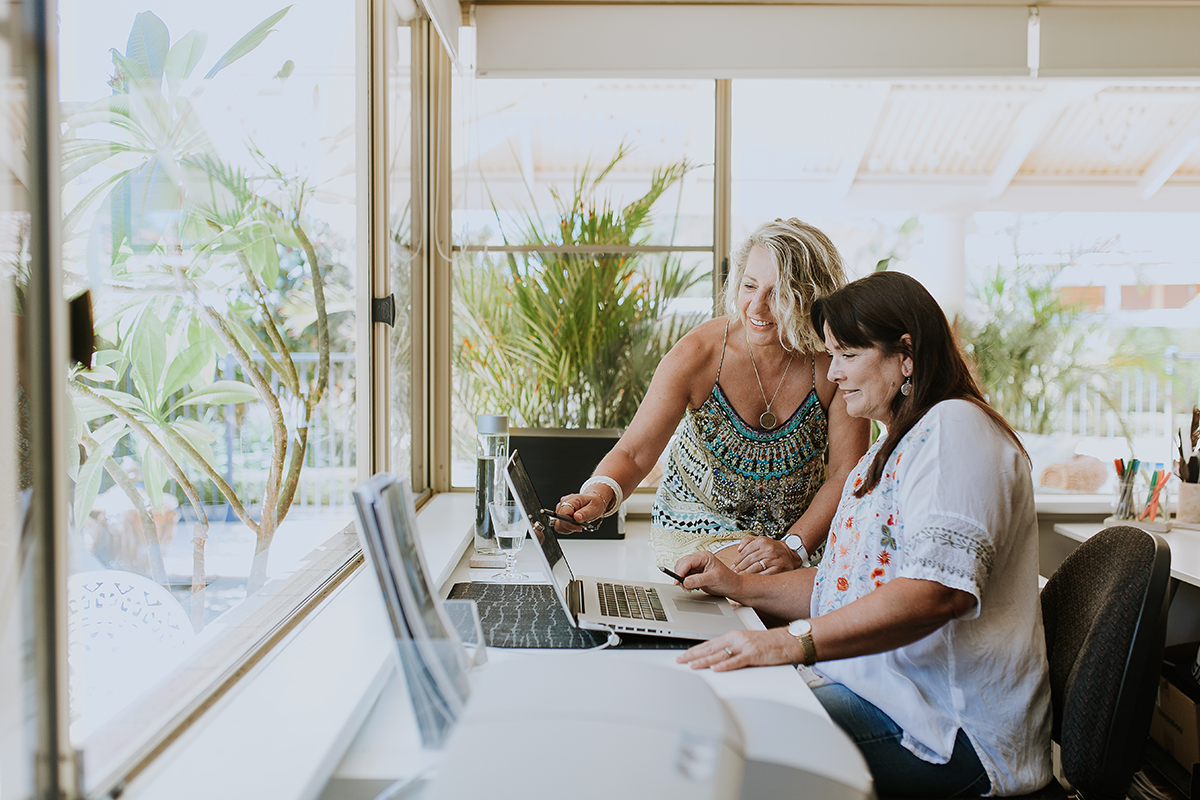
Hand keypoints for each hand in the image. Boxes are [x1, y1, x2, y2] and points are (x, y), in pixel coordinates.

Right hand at [551, 492, 605, 533]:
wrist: (594, 501)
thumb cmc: (594, 503)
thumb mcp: (594, 508)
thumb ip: (585, 513)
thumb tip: (576, 518)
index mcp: (572, 500)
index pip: (563, 514)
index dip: (569, 523)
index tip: (579, 527)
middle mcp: (564, 503)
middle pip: (559, 520)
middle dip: (570, 527)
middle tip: (580, 526)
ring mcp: (561, 508)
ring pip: (558, 524)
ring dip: (568, 528)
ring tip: (578, 525)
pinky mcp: (561, 513)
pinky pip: (560, 525)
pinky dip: (567, 528)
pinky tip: (574, 525)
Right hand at [673, 551, 743, 597]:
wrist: (733, 587)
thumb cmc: (728, 580)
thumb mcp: (714, 579)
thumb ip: (699, 580)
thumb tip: (685, 581)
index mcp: (704, 556)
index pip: (688, 561)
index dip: (681, 571)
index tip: (677, 580)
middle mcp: (699, 559)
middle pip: (682, 564)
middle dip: (680, 575)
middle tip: (681, 585)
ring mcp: (696, 567)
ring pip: (681, 570)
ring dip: (681, 580)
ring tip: (687, 588)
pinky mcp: (695, 574)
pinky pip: (684, 576)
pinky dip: (684, 582)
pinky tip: (689, 587)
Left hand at [676, 627, 800, 671]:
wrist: (789, 640)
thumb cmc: (769, 644)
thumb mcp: (747, 644)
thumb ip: (733, 650)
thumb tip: (717, 659)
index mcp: (733, 636)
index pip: (709, 644)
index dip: (694, 649)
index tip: (683, 655)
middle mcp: (736, 639)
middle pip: (710, 648)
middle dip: (693, 655)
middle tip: (679, 660)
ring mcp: (744, 646)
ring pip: (720, 654)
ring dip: (704, 661)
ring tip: (691, 665)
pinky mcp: (754, 654)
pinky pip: (737, 661)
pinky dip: (725, 665)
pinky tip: (716, 669)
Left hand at [729, 536, 801, 573]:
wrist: (790, 554)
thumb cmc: (772, 548)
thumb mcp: (760, 540)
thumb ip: (747, 541)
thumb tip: (738, 549)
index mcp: (762, 541)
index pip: (745, 551)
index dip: (737, 560)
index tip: (733, 566)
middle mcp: (768, 549)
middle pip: (749, 560)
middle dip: (740, 568)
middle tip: (734, 573)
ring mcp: (774, 559)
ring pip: (755, 568)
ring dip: (745, 574)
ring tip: (740, 577)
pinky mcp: (779, 568)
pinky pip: (764, 574)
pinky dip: (756, 578)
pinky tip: (751, 580)